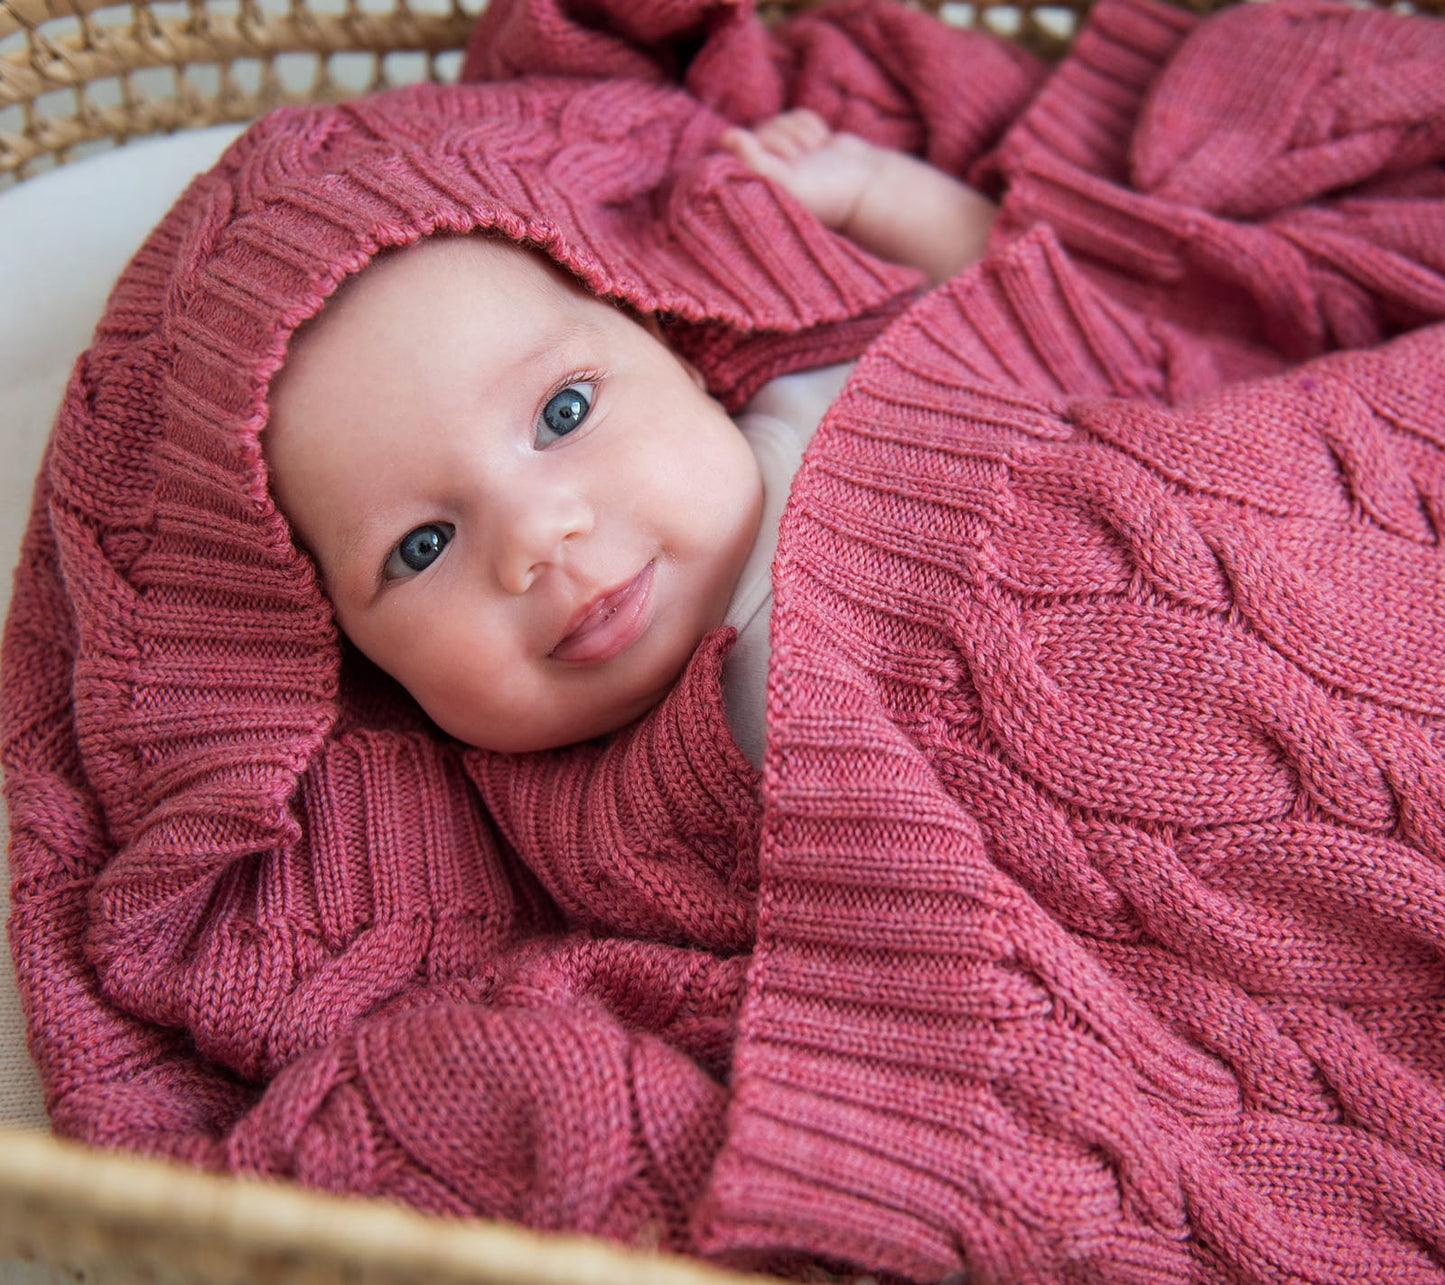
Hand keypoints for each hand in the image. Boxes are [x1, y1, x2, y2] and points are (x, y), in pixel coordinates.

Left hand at [720, 109, 883, 232]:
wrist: (864, 187)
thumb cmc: (825, 193)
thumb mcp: (787, 182)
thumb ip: (754, 161)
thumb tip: (726, 135)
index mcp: (753, 183)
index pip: (741, 146)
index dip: (767, 150)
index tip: (786, 168)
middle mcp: (763, 168)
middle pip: (765, 129)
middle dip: (789, 142)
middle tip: (806, 165)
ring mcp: (782, 152)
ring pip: (782, 120)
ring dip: (803, 137)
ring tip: (815, 160)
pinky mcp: (799, 136)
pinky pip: (799, 115)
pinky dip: (814, 129)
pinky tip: (822, 150)